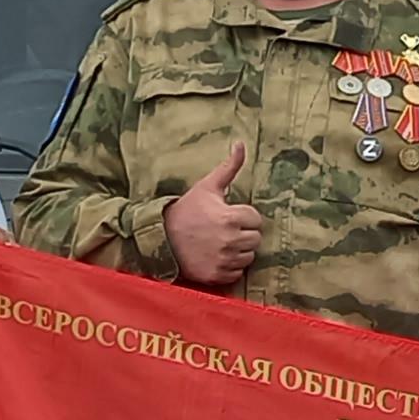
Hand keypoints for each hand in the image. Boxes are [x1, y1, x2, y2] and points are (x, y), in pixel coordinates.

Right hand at [169, 142, 261, 287]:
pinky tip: (216, 256)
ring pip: (248, 257)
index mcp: (231, 217)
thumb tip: (241, 143)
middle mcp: (230, 240)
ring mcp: (224, 260)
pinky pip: (237, 273)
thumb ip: (229, 167)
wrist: (162, 238)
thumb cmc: (187, 210)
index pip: (257, 220)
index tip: (229, 215)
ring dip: (239, 251)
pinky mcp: (217, 276)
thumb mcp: (208, 186)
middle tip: (225, 230)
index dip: (244, 216)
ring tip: (220, 243)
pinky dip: (230, 267)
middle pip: (255, 239)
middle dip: (244, 234)